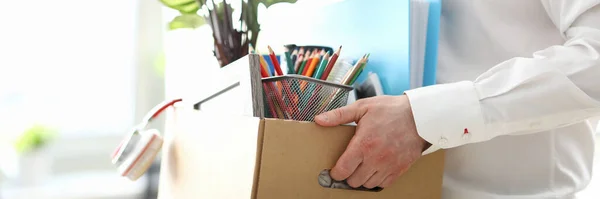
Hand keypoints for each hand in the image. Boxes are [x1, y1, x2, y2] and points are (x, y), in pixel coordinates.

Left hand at [314, 95, 428, 188]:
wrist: (419, 117)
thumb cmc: (390, 110)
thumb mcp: (362, 107)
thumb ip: (339, 115)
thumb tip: (319, 120)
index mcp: (364, 144)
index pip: (343, 170)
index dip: (335, 173)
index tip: (334, 170)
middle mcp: (375, 159)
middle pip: (353, 181)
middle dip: (348, 175)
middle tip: (349, 166)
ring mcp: (388, 166)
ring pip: (367, 184)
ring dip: (362, 178)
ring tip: (362, 166)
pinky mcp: (399, 170)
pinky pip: (383, 184)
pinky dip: (376, 179)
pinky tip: (375, 168)